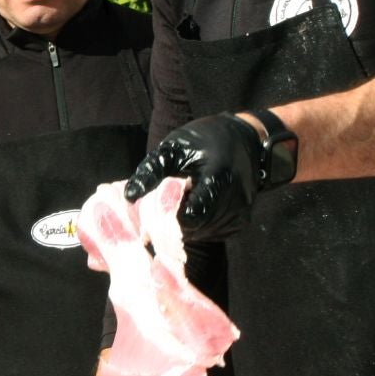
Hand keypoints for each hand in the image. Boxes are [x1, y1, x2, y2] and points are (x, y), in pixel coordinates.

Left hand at [124, 113, 264, 239]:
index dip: (171, 219)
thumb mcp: (174, 148)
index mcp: (219, 175)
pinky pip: (210, 234)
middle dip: (171, 223)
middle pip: (193, 227)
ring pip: (199, 234)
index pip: (195, 212)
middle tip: (159, 208)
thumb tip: (129, 196)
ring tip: (178, 203)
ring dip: (182, 226)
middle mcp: (235, 198)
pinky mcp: (240, 223)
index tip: (155, 216)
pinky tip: (192, 208)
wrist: (244, 141)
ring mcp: (240, 213)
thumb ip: (152, 171)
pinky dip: (196, 227)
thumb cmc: (203, 141)